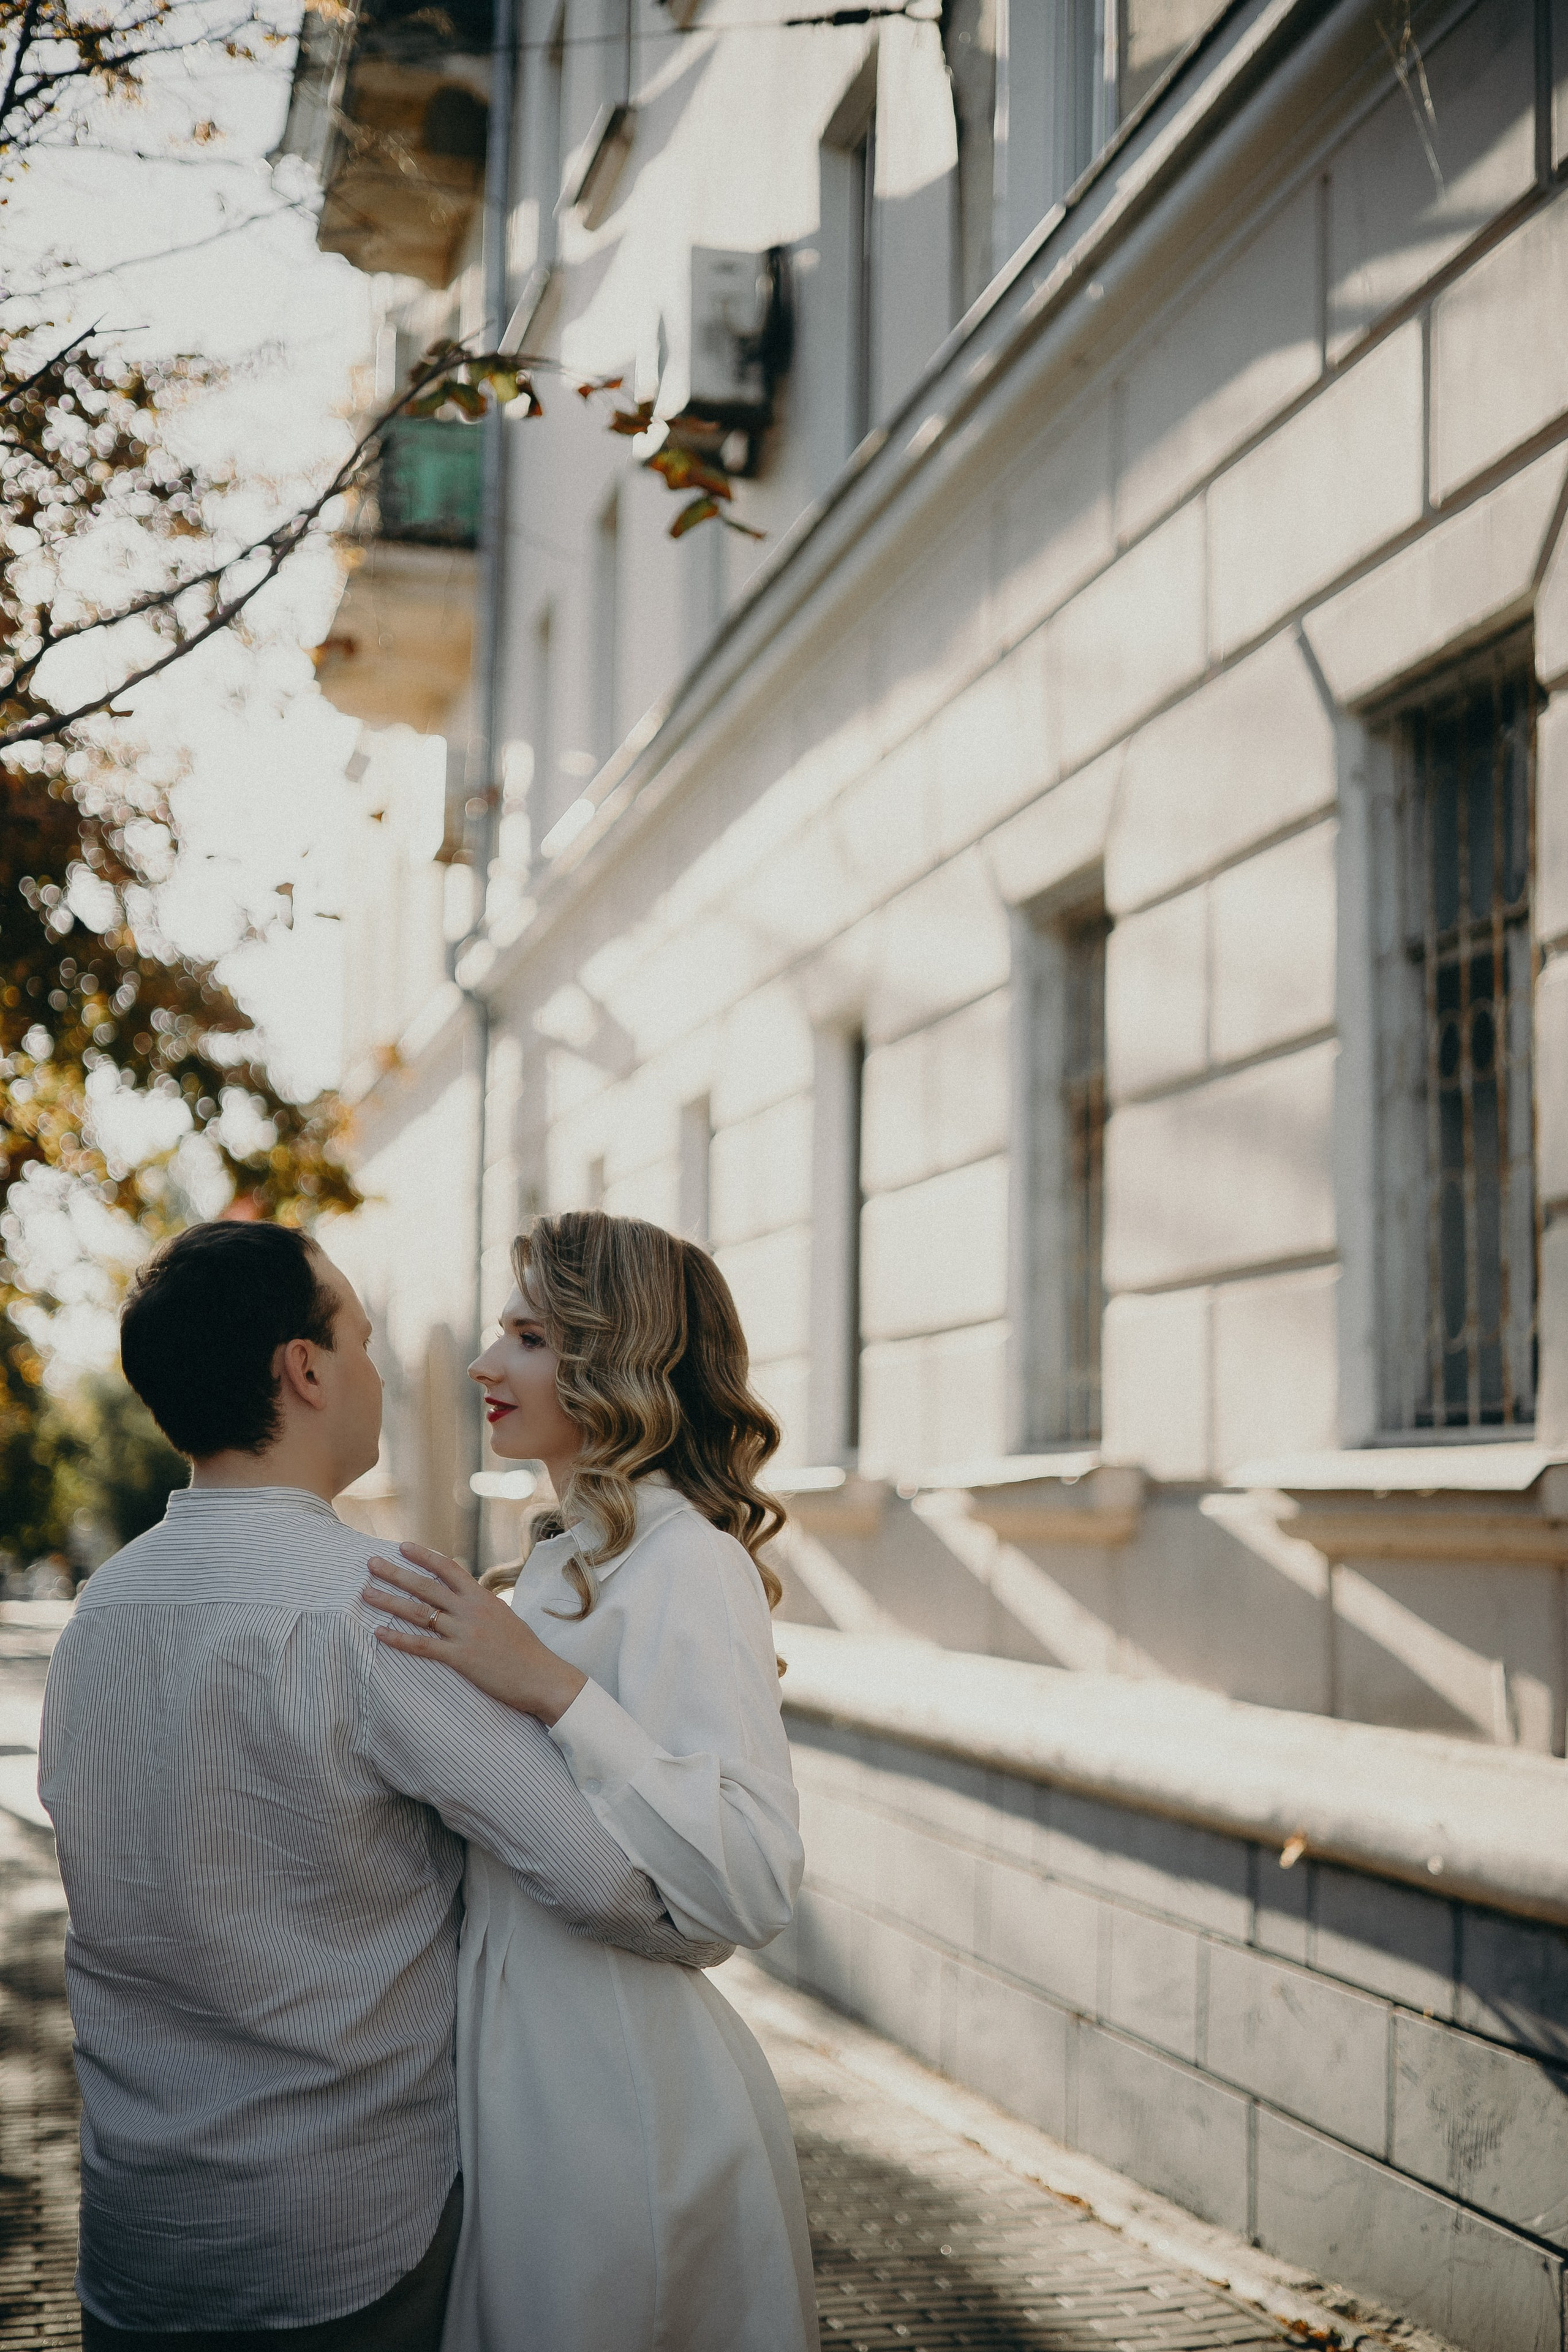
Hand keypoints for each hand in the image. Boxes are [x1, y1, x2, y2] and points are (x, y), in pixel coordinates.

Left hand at [363, 1543, 587, 1726]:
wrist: (542, 1675)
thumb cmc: (526, 1649)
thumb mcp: (505, 1617)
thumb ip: (483, 1606)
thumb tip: (470, 1598)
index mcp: (482, 1597)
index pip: (449, 1568)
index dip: (424, 1556)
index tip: (403, 1546)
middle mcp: (470, 1610)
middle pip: (426, 1586)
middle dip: (396, 1573)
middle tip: (370, 1563)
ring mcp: (464, 1633)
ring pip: (419, 1612)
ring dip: (389, 1602)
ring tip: (366, 1593)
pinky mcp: (460, 1657)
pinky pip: (423, 1645)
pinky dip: (398, 1639)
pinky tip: (379, 1633)